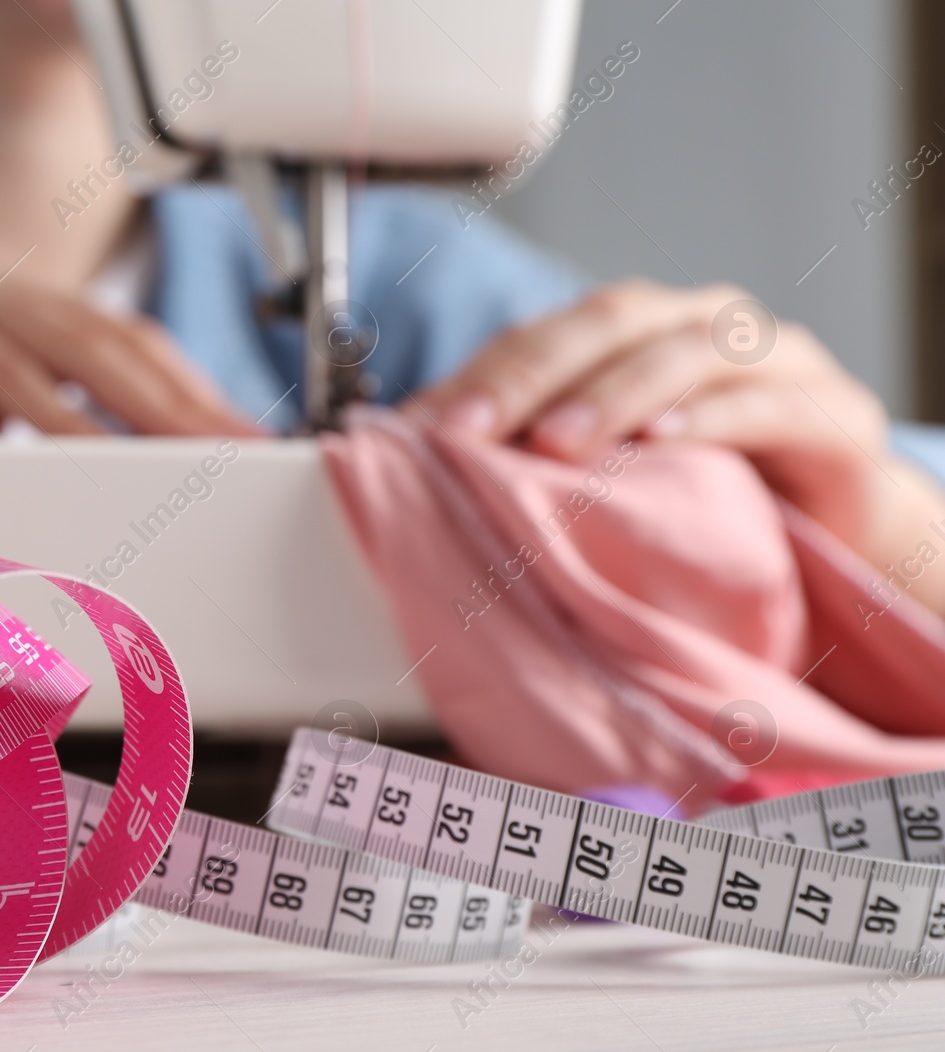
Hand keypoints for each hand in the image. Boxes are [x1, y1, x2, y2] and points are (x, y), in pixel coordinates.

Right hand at [0, 268, 255, 435]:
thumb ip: (45, 446)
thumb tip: (143, 497)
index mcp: (8, 318)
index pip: (124, 347)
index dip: (191, 393)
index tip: (248, 448)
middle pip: (112, 337)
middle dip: (186, 399)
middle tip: (244, 454)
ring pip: (64, 337)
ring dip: (137, 400)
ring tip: (194, 453)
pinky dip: (43, 407)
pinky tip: (89, 450)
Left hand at [411, 280, 944, 609]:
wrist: (837, 526)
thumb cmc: (708, 490)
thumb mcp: (611, 468)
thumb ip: (537, 452)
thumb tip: (424, 468)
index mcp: (635, 331)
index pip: (543, 333)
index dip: (480, 374)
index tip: (417, 426)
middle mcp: (698, 324)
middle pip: (606, 323)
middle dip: (529, 375)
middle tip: (468, 430)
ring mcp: (773, 360)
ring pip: (684, 351)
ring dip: (613, 394)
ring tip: (557, 441)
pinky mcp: (832, 414)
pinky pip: (767, 404)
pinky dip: (710, 419)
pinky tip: (662, 443)